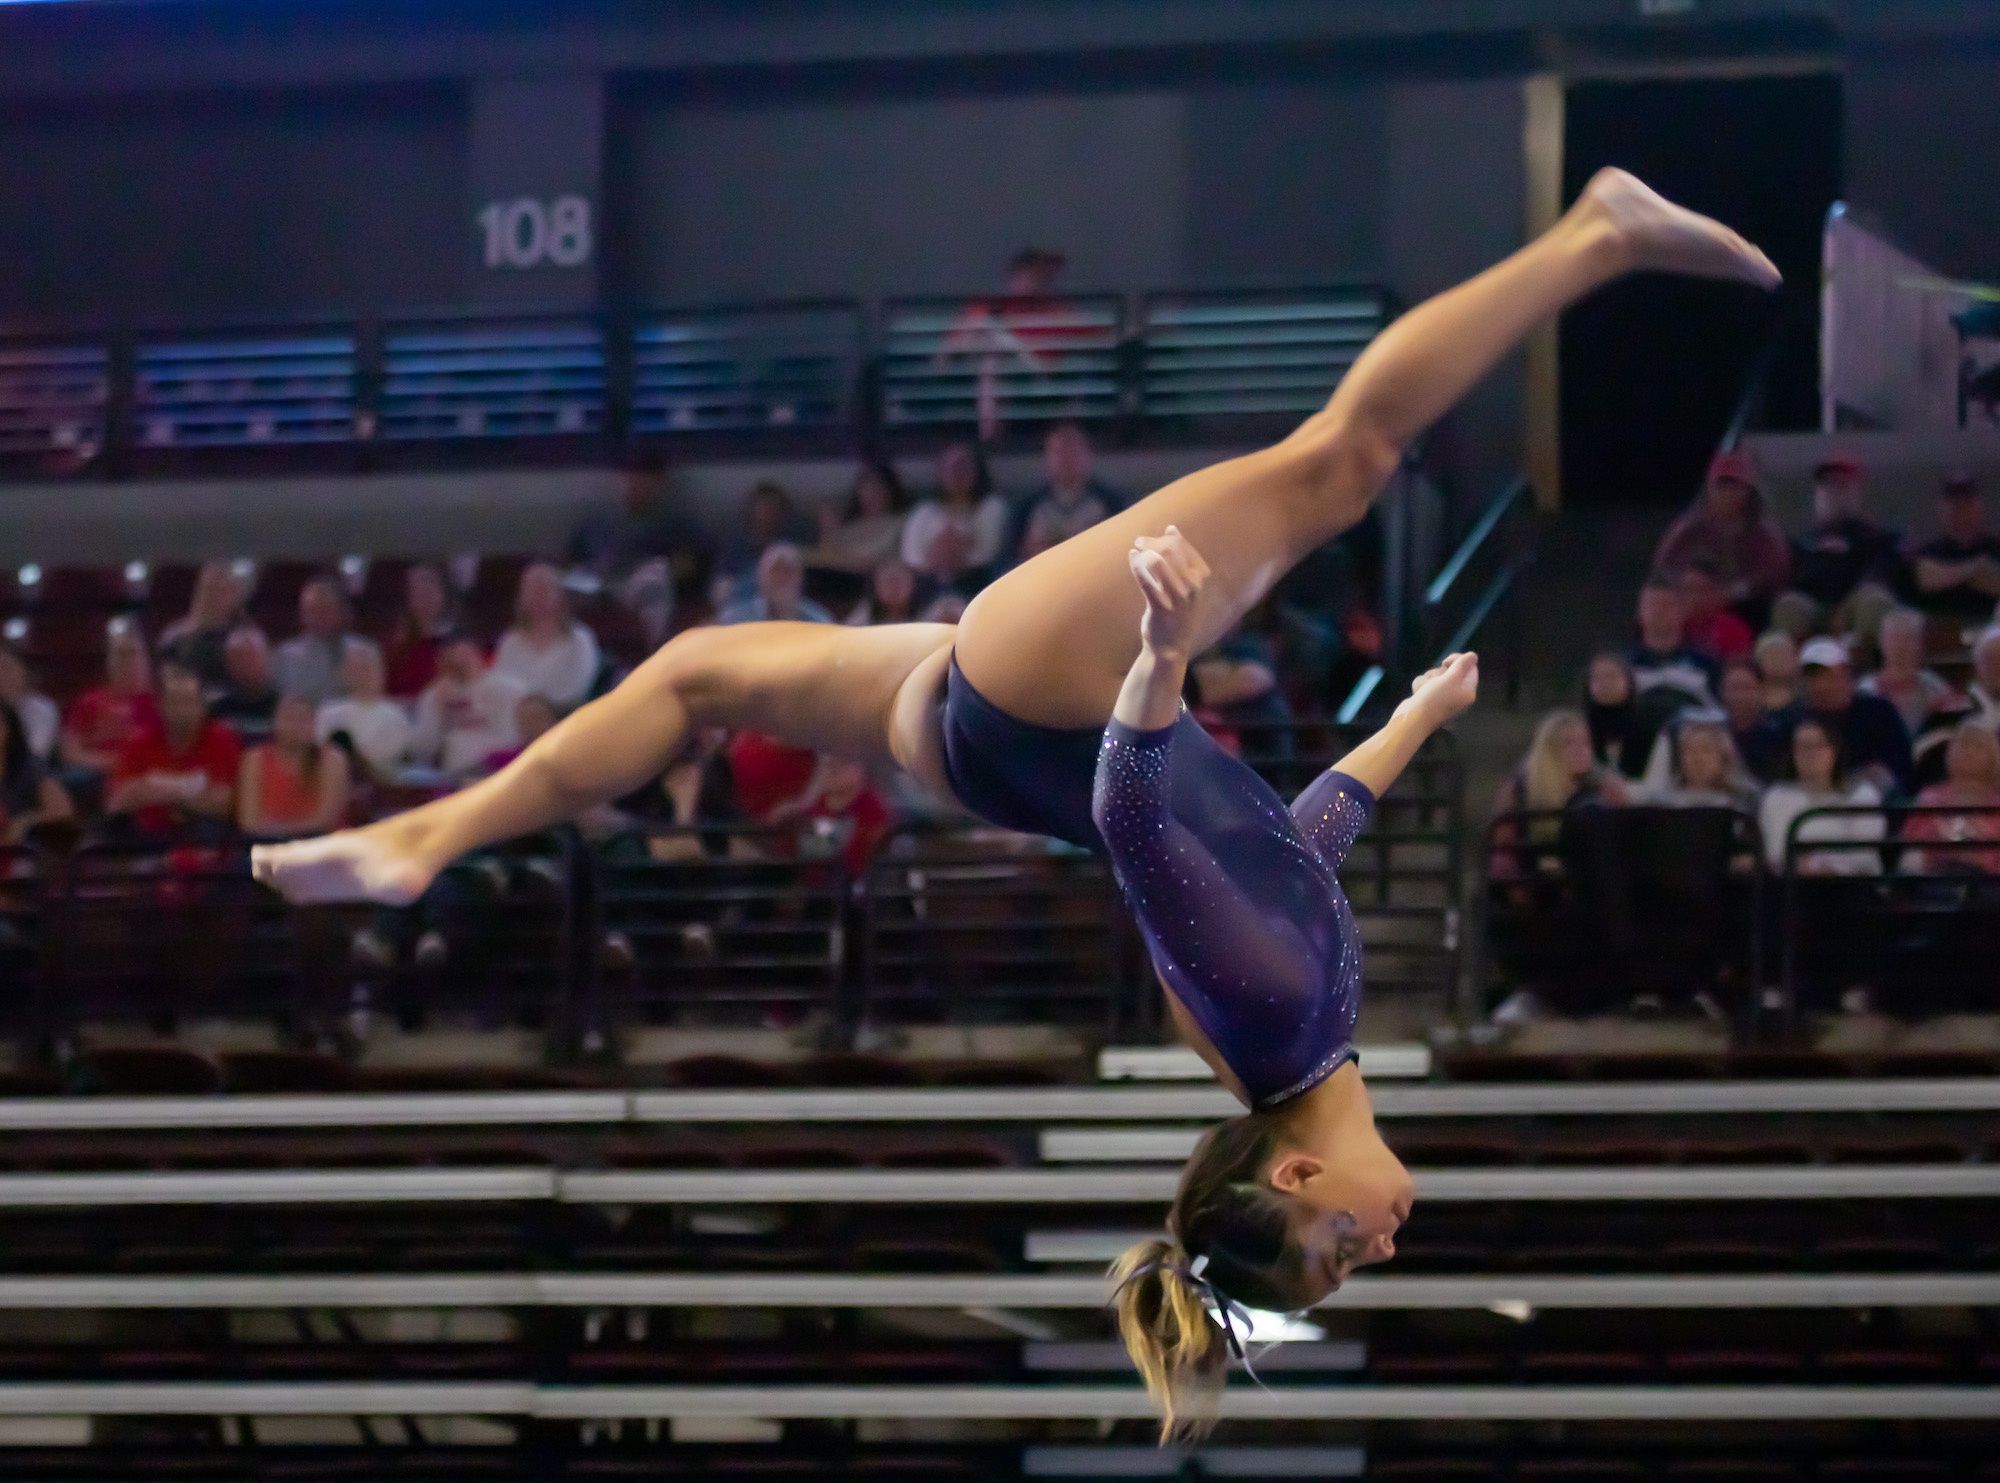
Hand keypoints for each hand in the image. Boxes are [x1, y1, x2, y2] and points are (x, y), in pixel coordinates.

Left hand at [1129, 526, 1208, 661]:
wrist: (1170, 648)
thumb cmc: (1176, 614)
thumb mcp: (1185, 585)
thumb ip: (1179, 558)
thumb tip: (1171, 528)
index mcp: (1199, 578)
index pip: (1182, 546)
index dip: (1164, 537)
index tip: (1151, 540)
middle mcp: (1192, 586)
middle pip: (1169, 550)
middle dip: (1151, 541)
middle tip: (1139, 541)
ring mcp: (1177, 597)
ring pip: (1157, 562)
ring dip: (1143, 552)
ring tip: (1135, 551)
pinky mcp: (1160, 607)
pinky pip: (1145, 580)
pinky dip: (1136, 565)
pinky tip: (1131, 558)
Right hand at [1403, 652, 1479, 727]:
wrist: (1412, 719)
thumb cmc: (1435, 698)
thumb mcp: (1451, 679)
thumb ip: (1462, 665)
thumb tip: (1474, 655)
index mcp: (1468, 691)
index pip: (1470, 668)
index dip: (1458, 661)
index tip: (1445, 662)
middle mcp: (1458, 695)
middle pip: (1452, 671)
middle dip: (1439, 672)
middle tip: (1435, 679)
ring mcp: (1444, 698)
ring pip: (1437, 677)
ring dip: (1428, 679)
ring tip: (1425, 688)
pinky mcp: (1430, 699)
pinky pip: (1428, 684)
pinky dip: (1422, 686)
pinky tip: (1419, 693)